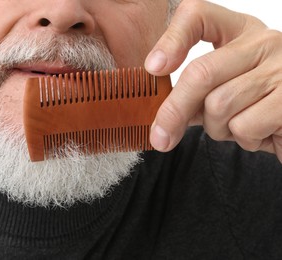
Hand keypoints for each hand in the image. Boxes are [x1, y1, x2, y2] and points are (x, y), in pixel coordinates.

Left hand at [145, 0, 281, 162]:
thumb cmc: (258, 105)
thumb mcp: (224, 88)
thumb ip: (194, 93)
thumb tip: (159, 112)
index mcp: (240, 32)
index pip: (198, 15)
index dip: (171, 40)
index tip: (153, 68)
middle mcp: (263, 42)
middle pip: (200, 72)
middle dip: (174, 111)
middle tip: (160, 136)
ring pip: (218, 104)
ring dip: (217, 128)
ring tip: (236, 126)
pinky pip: (243, 126)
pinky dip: (243, 140)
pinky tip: (260, 132)